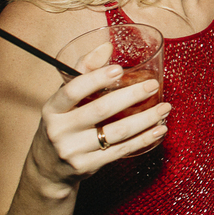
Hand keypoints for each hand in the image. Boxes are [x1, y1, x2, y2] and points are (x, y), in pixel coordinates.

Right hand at [32, 50, 169, 188]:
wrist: (49, 168)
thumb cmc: (62, 124)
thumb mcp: (63, 100)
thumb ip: (83, 72)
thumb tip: (106, 46)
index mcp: (52, 109)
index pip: (73, 90)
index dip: (96, 78)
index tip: (120, 69)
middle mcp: (59, 130)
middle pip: (101, 110)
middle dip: (131, 96)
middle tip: (153, 85)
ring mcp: (73, 150)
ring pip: (117, 132)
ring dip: (145, 119)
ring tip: (164, 108)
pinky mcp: (88, 166)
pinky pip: (122, 150)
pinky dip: (144, 139)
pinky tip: (159, 129)